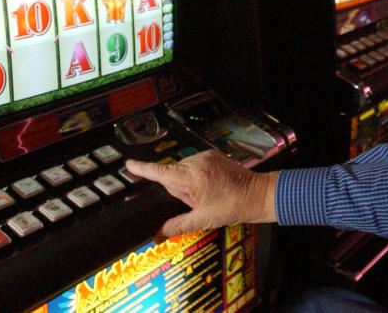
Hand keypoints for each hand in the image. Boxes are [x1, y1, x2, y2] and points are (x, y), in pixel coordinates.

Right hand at [125, 150, 278, 240]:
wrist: (258, 194)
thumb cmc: (233, 206)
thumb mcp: (203, 219)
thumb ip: (177, 225)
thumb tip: (159, 233)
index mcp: (192, 178)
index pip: (160, 172)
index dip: (143, 169)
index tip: (129, 165)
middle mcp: (197, 163)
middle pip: (173, 174)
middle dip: (177, 188)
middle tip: (196, 200)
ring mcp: (206, 157)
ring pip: (184, 169)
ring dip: (188, 182)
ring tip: (207, 194)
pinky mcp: (213, 155)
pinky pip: (195, 164)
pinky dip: (197, 175)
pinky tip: (210, 187)